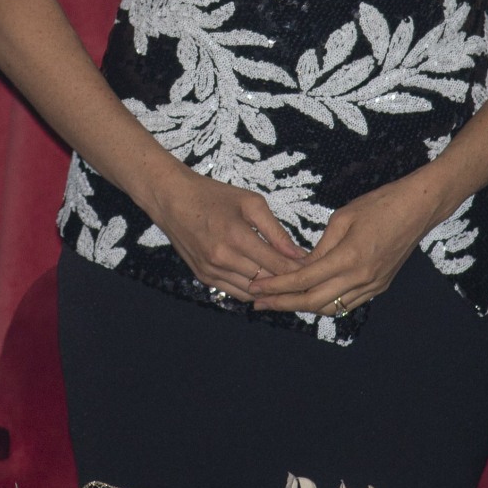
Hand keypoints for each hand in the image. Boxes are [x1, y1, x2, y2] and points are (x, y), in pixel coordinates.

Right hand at [146, 167, 307, 302]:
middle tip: (308, 278)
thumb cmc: (213, 195)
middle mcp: (222, 258)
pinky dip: (253, 290)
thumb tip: (299, 255)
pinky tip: (264, 282)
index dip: (300, 270)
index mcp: (236, 236)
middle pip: (267, 281)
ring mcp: (211, 271)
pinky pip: (236, 292)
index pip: (278, 265)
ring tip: (289, 283)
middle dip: (289, 281)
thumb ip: (275, 230)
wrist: (171, 199)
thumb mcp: (249, 202)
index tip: (316, 268)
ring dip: (272, 290)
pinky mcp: (204, 277)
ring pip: (253, 292)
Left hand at [248, 177, 439, 316]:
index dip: (277, 286)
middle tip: (259, 302)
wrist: (417, 209)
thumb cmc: (378, 205)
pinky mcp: (380, 286)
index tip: (256, 287)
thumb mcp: (342, 218)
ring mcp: (373, 285)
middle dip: (283, 304)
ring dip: (304, 307)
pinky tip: (310, 297)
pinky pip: (348, 303)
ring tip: (279, 301)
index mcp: (348, 258)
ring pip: (332, 307)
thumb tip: (301, 267)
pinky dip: (326, 303)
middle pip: (314, 301)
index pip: (304, 279)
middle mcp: (361, 278)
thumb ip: (321, 247)